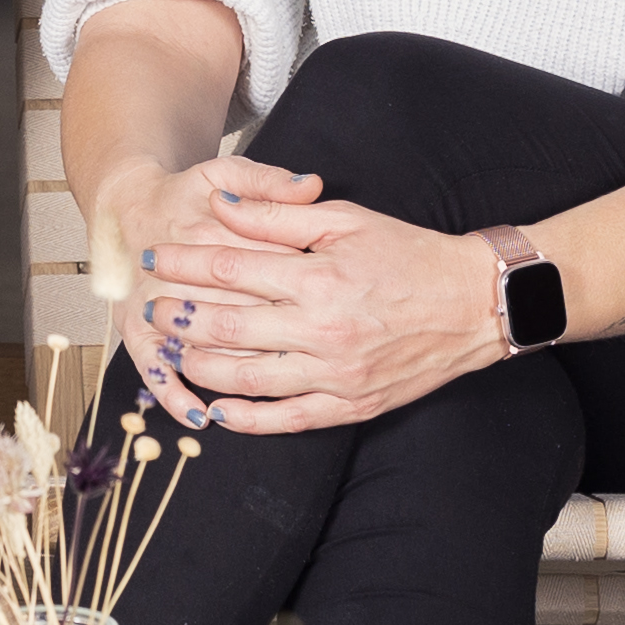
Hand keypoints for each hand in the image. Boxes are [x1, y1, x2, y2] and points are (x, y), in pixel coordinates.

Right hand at [83, 149, 325, 424]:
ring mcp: (154, 306)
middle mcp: (178, 275)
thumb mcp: (224, 171)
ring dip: (231, 375)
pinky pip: (155, 370)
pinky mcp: (135, 329)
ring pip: (198, 348)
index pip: (262, 267)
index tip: (330, 304)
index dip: (300, 288)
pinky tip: (203, 415)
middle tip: (311, 358)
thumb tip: (311, 185)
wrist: (122, 206)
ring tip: (269, 396)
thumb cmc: (181, 193)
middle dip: (273, 339)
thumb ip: (268, 180)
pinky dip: (176, 396)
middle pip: (233, 314)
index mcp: (205, 232)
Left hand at [130, 187, 506, 434]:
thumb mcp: (344, 219)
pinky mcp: (353, 404)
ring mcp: (337, 373)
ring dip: (201, 367)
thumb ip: (276, 213)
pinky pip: (290, 419)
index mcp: (319, 277)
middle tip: (151, 309)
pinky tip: (218, 410)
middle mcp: (324, 329)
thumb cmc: (408, 255)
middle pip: (229, 327)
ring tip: (173, 353)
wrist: (474, 304)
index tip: (154, 258)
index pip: (229, 269)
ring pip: (249, 379)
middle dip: (179, 318)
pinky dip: (249, 420)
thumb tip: (219, 205)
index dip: (183, 263)